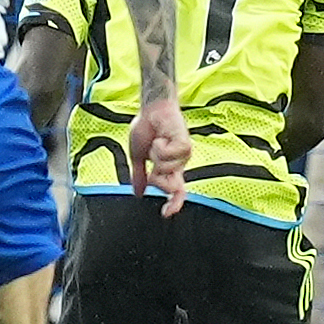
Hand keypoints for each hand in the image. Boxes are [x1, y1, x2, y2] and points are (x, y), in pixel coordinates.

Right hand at [130, 92, 192, 210]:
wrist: (151, 109)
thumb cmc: (146, 129)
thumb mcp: (137, 157)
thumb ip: (139, 176)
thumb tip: (138, 194)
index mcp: (169, 169)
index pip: (176, 192)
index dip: (174, 204)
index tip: (166, 214)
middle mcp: (179, 165)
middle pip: (173, 187)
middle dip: (158, 178)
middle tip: (152, 158)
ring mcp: (184, 155)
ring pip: (167, 170)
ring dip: (156, 155)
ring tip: (158, 141)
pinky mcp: (186, 145)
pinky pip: (168, 156)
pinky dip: (160, 147)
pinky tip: (162, 136)